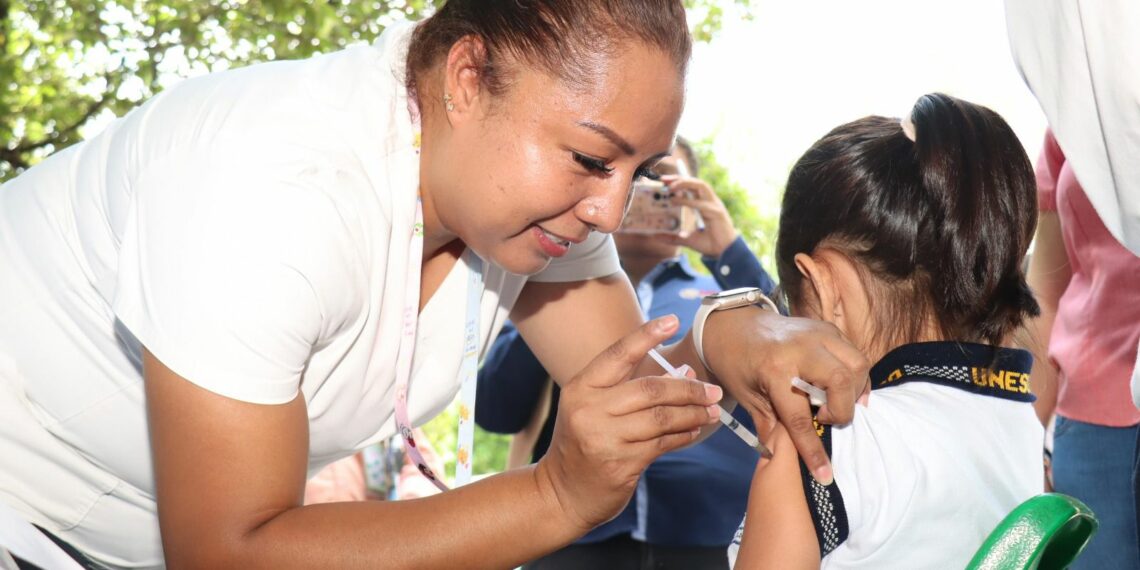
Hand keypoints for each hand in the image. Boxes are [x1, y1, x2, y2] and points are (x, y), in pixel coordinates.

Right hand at [536, 316, 722, 530]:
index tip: (672, 319)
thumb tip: (684, 368)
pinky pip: (662, 443)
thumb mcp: (595, 408)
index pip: (618, 354)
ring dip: (692, 413)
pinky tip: (693, 430)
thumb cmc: (583, 443)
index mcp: (581, 387)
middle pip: (650, 388)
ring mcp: (604, 437)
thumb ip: (632, 387)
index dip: (646, 335)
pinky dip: (683, 434)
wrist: (561, 492)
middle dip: (688, 388)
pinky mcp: (620, 463)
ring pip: (661, 417)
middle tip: (712, 390)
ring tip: (711, 411)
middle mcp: (589, 409)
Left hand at [660, 175, 738, 257]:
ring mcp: (715, 205)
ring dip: (685, 183)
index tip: (664, 181)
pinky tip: (676, 201)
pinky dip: (688, 201)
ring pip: (700, 186)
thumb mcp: (687, 239)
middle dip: (679, 178)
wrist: (724, 254)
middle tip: (664, 179)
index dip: (679, 181)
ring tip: (670, 187)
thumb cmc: (710, 244)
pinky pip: (701, 203)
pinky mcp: (717, 213)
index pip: (692, 187)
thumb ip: (673, 237)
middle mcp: (710, 201)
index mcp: (705, 204)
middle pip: (695, 182)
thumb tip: (656, 237)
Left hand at [699, 307, 869, 484]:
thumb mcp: (747, 398)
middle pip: (841, 380)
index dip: (813, 450)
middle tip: (824, 419)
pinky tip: (842, 390)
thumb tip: (783, 460)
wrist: (733, 325)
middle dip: (841, 409)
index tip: (825, 475)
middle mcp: (800, 348)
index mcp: (774, 369)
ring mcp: (817, 333)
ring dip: (854, 391)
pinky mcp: (827, 328)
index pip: (800, 416)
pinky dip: (854, 376)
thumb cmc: (737, 364)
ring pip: (856, 364)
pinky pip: (854, 354)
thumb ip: (770, 426)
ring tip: (835, 404)